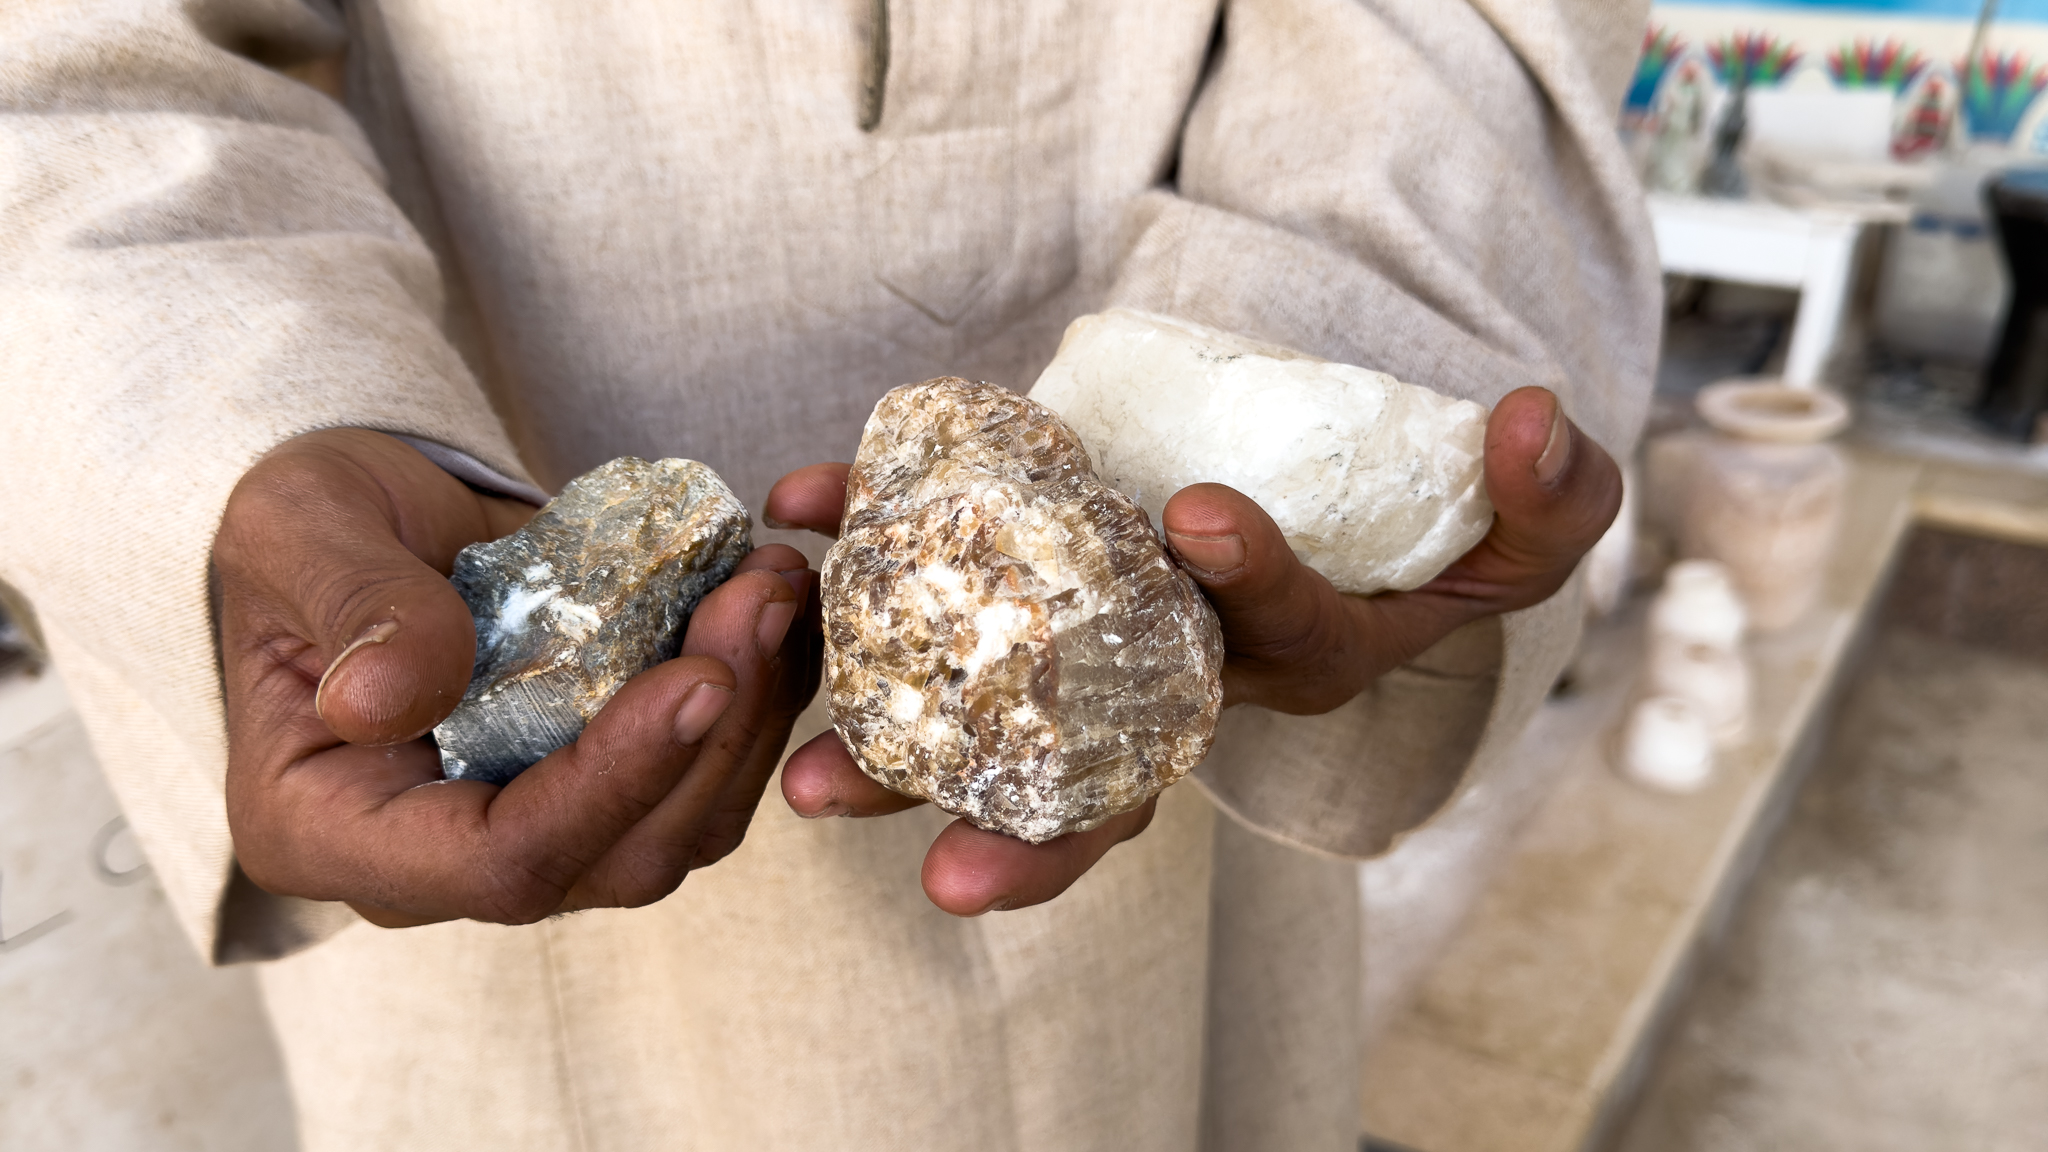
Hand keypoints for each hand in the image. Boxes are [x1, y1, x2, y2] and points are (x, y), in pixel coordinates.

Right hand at [213, 429, 819, 927]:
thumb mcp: (298, 531)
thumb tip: (387, 698)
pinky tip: (770, 601)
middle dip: (714, 734)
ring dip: (754, 709)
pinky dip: (754, 691)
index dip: (611, 783)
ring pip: (686, 822)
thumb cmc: (304, 529)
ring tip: (775, 585)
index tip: (695, 680)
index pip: (501, 862)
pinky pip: (703, 769)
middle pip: (622, 855)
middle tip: (762, 600)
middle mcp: (445, 860)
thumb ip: (352, 605)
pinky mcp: (602, 782)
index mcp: (335, 832)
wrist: (358, 521)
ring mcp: (536, 827)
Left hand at [762, 386, 1617, 915]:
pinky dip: (868, 550)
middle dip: (1014, 823)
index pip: (1278, 643)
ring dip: (893, 751)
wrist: (1327, 482)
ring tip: (808, 775)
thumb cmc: (1427, 519)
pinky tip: (804, 512)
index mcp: (1300, 659)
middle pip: (1103, 773)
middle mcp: (1185, 679)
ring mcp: (1096, 639)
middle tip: (924, 857)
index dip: (1249, 586)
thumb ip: (1552, 497)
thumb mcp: (1528, 519)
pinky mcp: (1031, 571)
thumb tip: (1534, 420)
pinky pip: (939, 588)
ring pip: (996, 722)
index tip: (1204, 517)